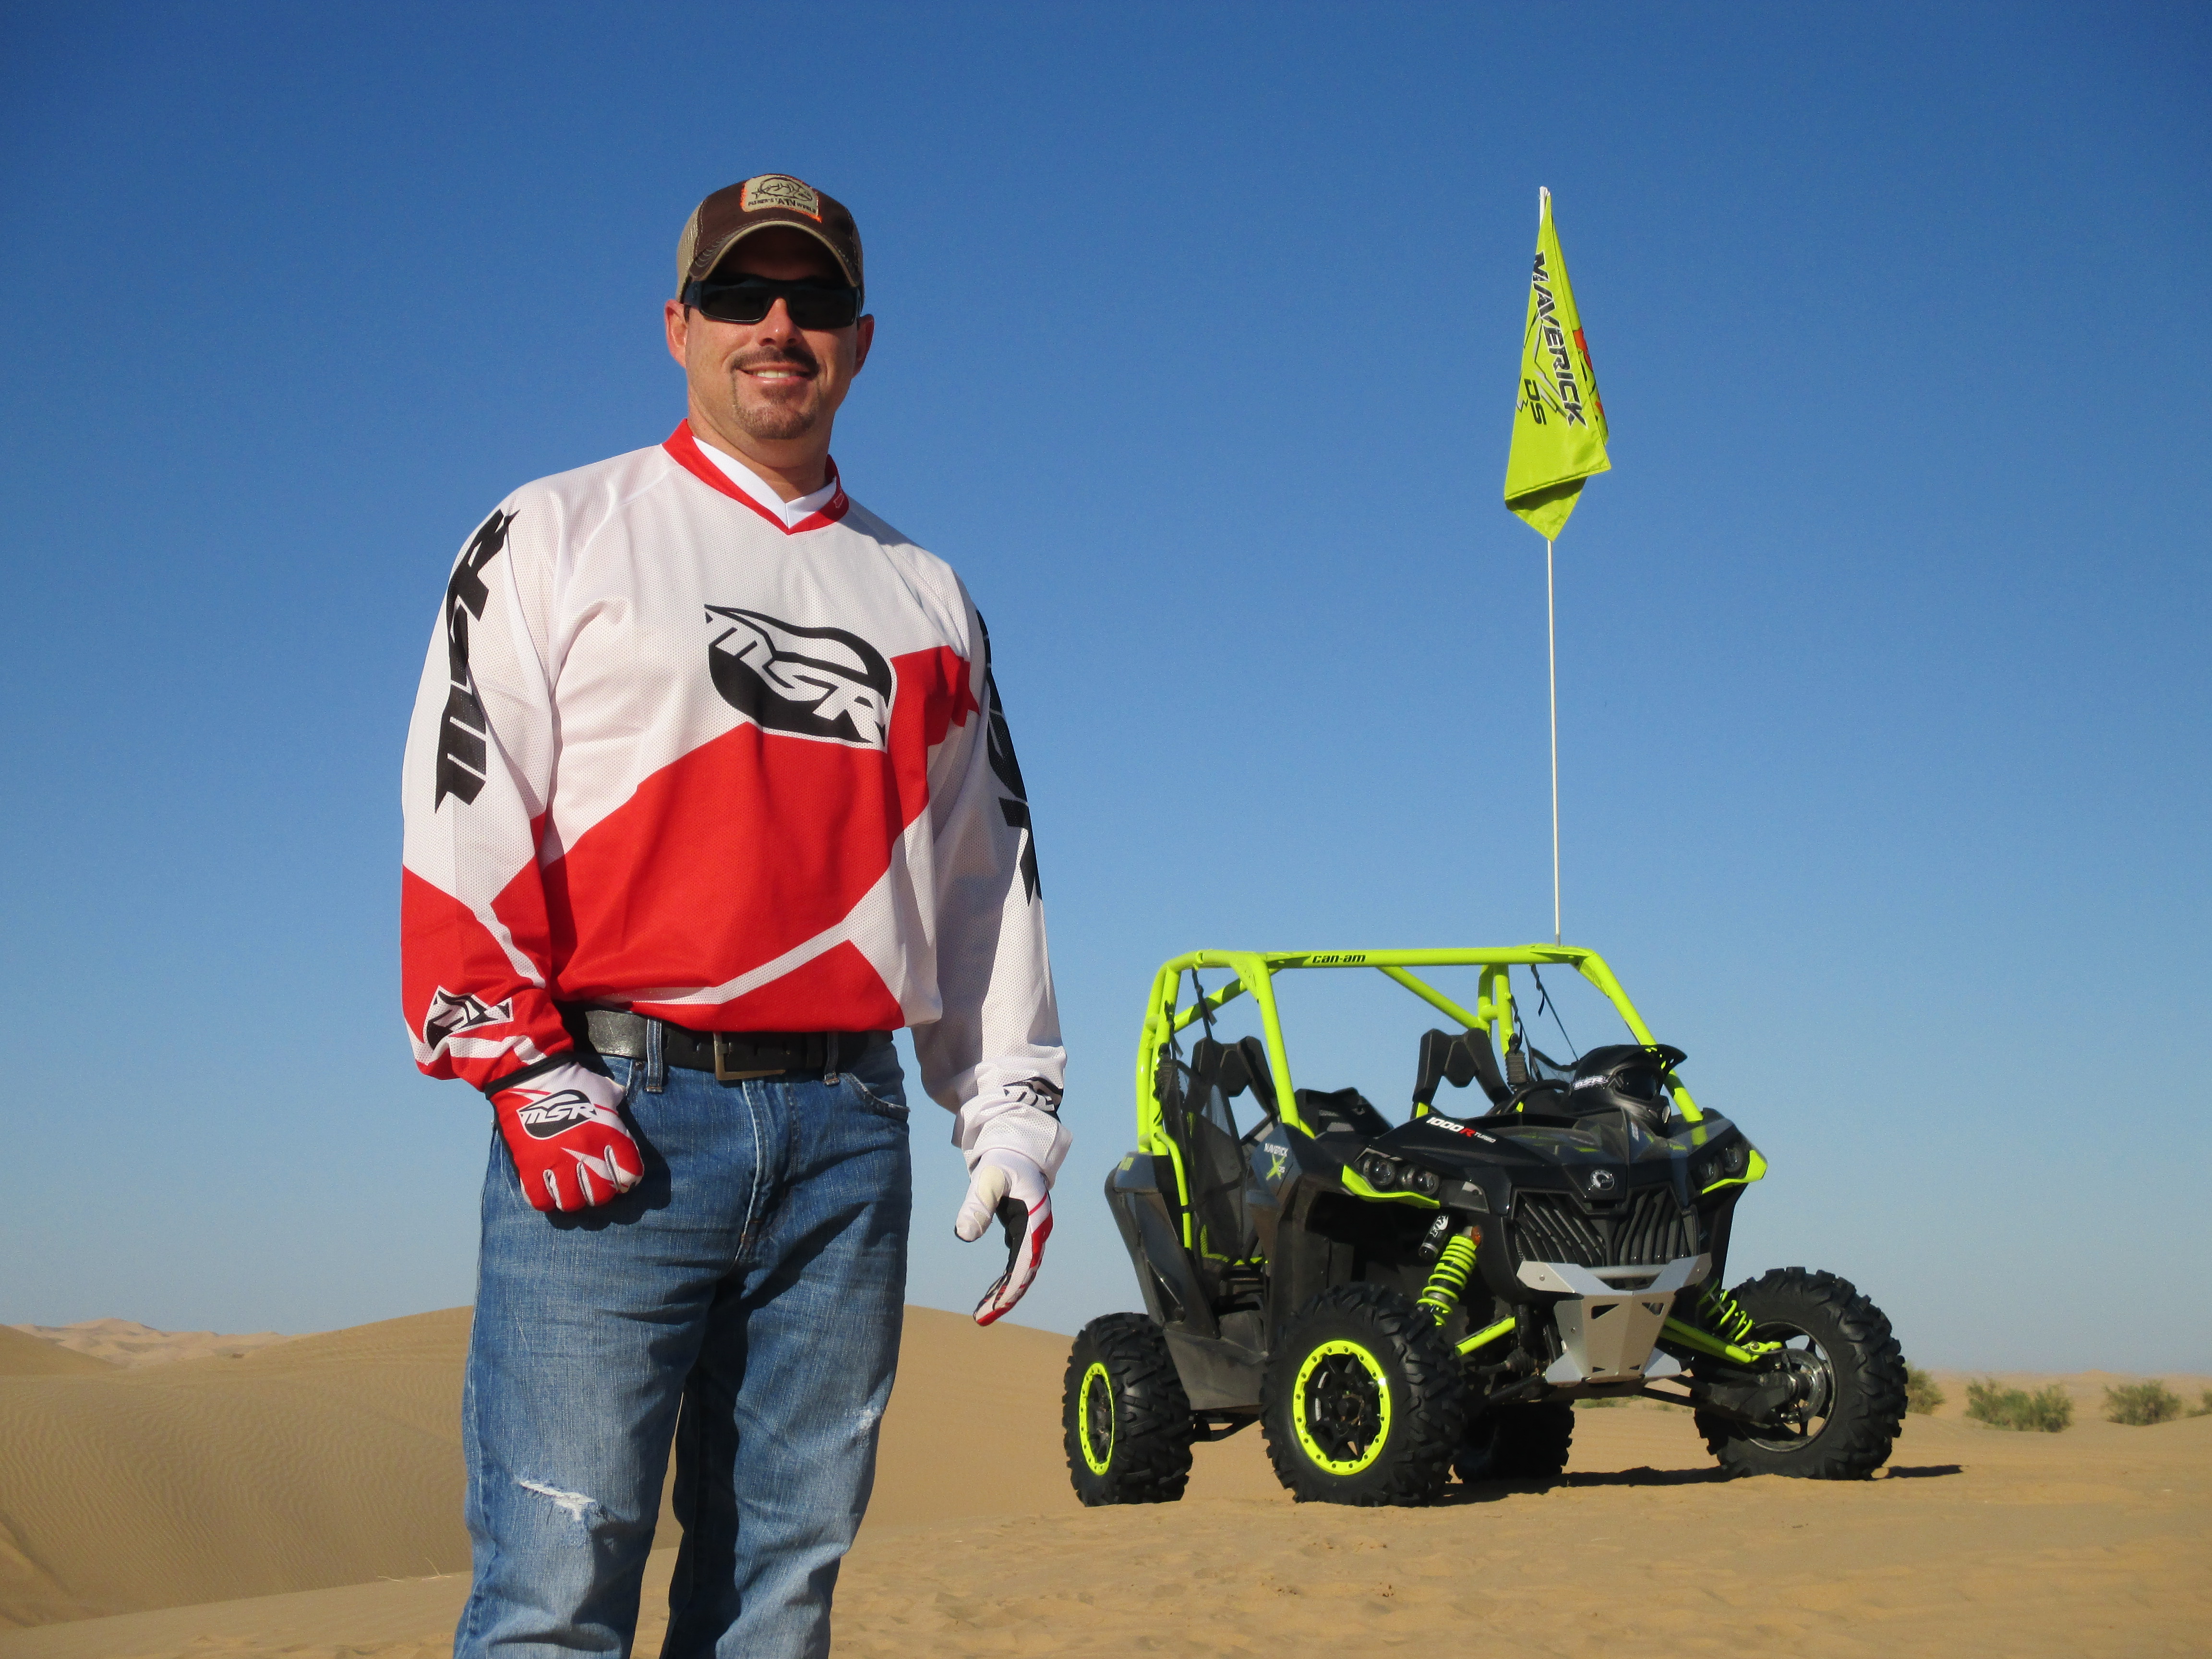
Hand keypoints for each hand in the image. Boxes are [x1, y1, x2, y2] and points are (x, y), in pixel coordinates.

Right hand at [491, 1063, 642, 1212]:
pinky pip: (539, 1200)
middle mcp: (587, 1153)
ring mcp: (557, 1162)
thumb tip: (620, 1100)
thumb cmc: (573, 1081)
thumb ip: (616, 1102)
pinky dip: (544, 1199)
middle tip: (594, 1186)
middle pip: (601, 1195)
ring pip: (571, 1203)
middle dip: (600, 1194)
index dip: (629, 1180)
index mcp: (610, 1134)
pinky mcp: (530, 1166)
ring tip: (570, 1190)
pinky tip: (546, 1189)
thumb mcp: (605, 1089)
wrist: (531, 1075)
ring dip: (572, 1199)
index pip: (630, 1173)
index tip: (623, 1179)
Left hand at [955, 1149, 1052, 1325]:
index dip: (1011, 1288)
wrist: (1018, 1146)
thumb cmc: (1005, 1160)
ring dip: (1004, 1291)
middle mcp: (1037, 1229)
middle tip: (980, 1319)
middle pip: (1024, 1272)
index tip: (994, 1308)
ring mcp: (1031, 1231)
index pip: (1024, 1262)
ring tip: (982, 1313)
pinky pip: (1015, 1261)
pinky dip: (1003, 1277)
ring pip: (1020, 1269)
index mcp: (1035, 1219)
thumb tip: (963, 1236)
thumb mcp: (989, 1178)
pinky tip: (990, 1293)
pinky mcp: (1021, 1230)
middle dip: (1005, 1297)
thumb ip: (978, 1204)